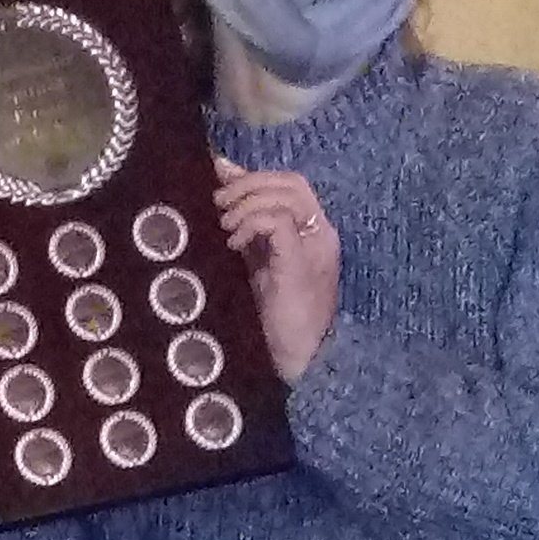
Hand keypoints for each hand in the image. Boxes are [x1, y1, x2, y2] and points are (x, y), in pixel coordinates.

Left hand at [213, 160, 339, 384]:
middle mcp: (320, 234)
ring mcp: (314, 247)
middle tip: (218, 204)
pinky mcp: (300, 263)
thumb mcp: (256, 264)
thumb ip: (245, 225)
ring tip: (225, 226)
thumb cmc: (275, 319)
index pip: (290, 184)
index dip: (254, 177)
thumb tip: (223, 183)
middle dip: (248, 184)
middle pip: (291, 182)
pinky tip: (234, 244)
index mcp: (312, 234)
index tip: (221, 189)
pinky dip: (251, 224)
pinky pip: (278, 221)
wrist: (296, 361)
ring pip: (286, 195)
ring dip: (247, 203)